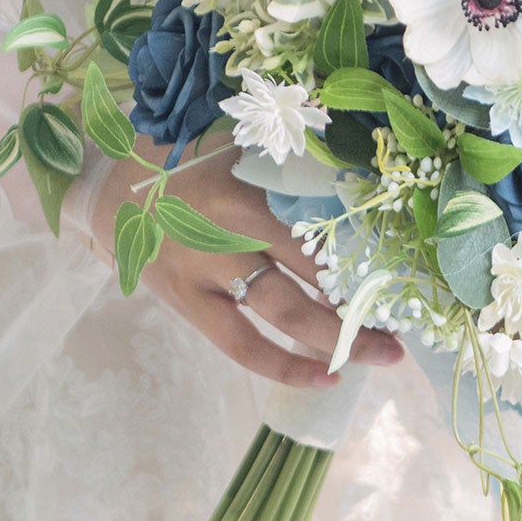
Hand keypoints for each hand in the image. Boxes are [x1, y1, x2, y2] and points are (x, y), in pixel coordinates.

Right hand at [91, 136, 404, 387]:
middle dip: (369, 298)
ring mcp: (206, 271)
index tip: (416, 264)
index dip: (373, 248)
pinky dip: (285, 366)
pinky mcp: (187, 303)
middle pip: (315, 270)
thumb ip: (294, 157)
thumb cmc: (186, 158)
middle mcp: (229, 230)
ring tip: (387, 354)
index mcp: (249, 184)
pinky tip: (326, 377)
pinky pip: (241, 346)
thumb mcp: (239, 143)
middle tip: (415, 318)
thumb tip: (367, 163)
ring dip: (340, 337)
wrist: (105, 186)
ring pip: (286, 313)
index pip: (326, 222)